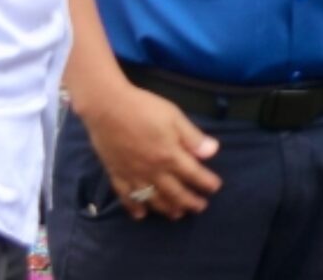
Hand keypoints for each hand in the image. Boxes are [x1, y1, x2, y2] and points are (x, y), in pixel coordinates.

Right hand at [76, 83, 222, 219]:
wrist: (106, 107)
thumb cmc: (143, 108)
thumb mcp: (174, 117)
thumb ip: (193, 137)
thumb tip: (213, 152)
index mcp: (170, 156)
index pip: (194, 175)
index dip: (206, 183)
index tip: (215, 188)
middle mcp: (153, 171)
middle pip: (175, 192)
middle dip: (190, 202)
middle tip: (200, 207)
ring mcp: (133, 175)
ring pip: (153, 199)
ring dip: (167, 209)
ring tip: (177, 215)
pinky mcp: (116, 174)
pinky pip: (126, 197)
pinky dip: (134, 208)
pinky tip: (141, 215)